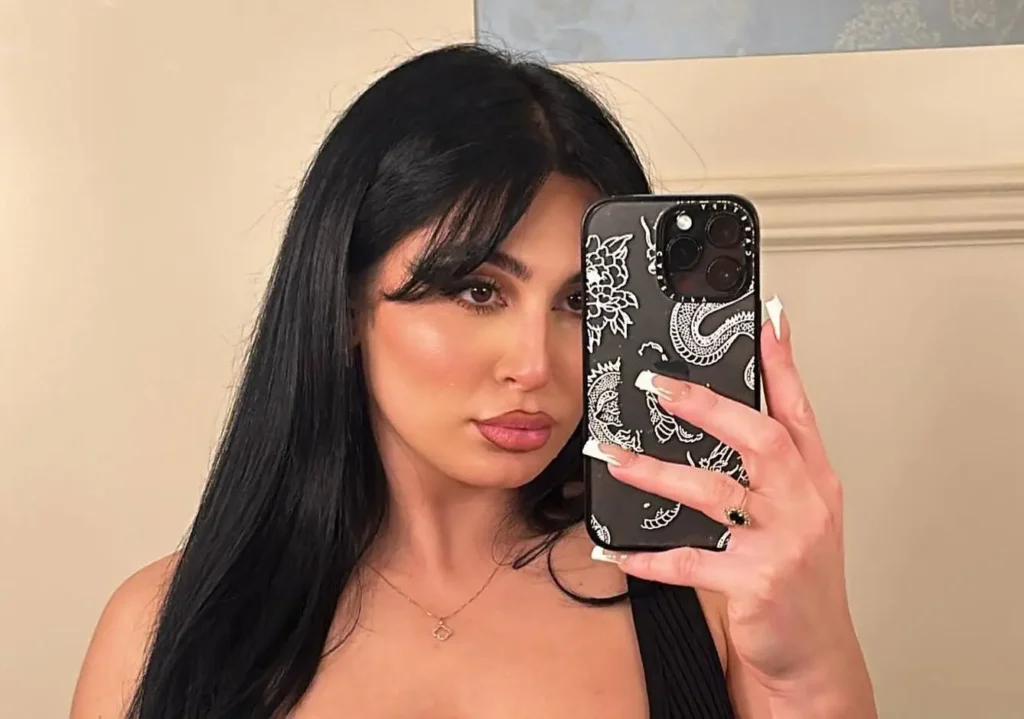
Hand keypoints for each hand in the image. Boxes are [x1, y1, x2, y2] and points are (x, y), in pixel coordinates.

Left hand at [593, 298, 873, 709]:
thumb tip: (724, 415)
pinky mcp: (756, 583)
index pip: (797, 408)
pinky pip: (688, 562)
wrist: (813, 658)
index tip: (767, 318)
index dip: (782, 362)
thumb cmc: (797, 581)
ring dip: (654, 472)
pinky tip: (615, 549)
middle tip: (655, 385)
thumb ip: (771, 467)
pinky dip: (646, 557)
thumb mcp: (798, 515)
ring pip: (713, 492)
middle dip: (705, 406)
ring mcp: (783, 543)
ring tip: (613, 456)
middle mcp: (804, 504)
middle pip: (757, 437)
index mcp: (814, 480)